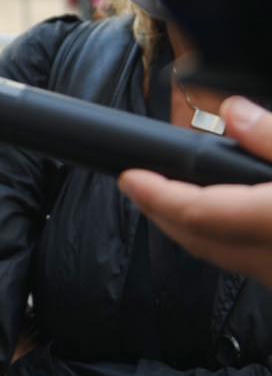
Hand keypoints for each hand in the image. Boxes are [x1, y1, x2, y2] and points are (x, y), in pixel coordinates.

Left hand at [120, 96, 271, 286]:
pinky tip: (212, 218)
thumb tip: (233, 112)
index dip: (158, 197)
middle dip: (160, 212)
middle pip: (201, 240)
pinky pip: (245, 263)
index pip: (201, 215)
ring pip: (220, 257)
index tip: (129, 177)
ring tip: (162, 195)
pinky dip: (218, 238)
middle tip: (134, 182)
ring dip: (186, 227)